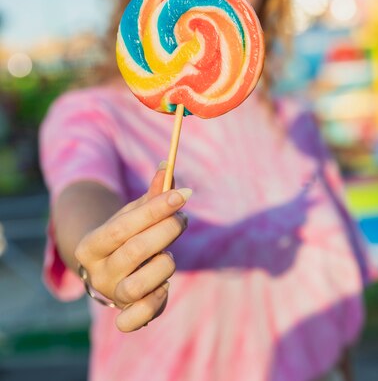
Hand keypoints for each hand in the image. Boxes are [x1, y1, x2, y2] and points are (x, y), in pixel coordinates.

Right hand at [74, 165, 190, 331]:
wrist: (111, 269)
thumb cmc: (127, 234)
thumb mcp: (134, 213)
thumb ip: (151, 193)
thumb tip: (166, 166)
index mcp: (90, 245)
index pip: (122, 227)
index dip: (154, 210)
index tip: (181, 195)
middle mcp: (96, 273)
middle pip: (134, 252)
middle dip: (166, 231)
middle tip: (181, 219)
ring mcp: (111, 296)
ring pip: (139, 284)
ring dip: (164, 264)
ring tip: (167, 255)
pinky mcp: (128, 314)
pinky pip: (140, 317)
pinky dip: (157, 301)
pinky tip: (164, 284)